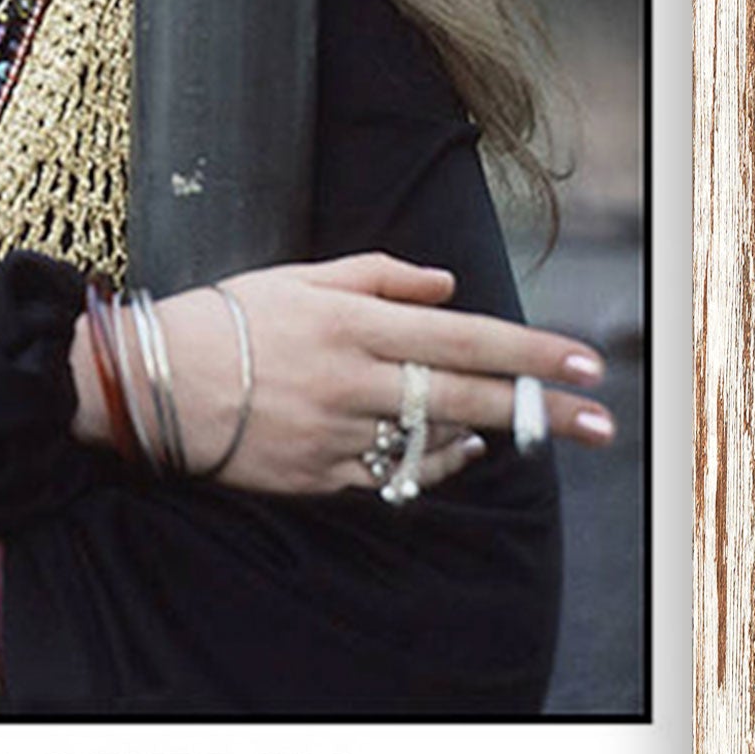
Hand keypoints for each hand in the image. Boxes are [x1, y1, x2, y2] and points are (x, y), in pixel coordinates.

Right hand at [75, 252, 613, 498]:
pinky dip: (432, 465)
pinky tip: (455, 452)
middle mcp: (353, 378)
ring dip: (485, 437)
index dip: (528, 351)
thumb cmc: (227, 317)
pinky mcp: (320, 476)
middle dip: (541, 409)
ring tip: (516, 431)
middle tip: (600, 423)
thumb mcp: (300, 276)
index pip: (463, 337)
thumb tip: (448, 287)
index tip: (582, 361)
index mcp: (352, 321)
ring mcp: (338, 433)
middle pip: (467, 395)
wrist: (154, 383)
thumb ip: (380, 276)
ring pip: (435, 441)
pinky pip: (395, 477)